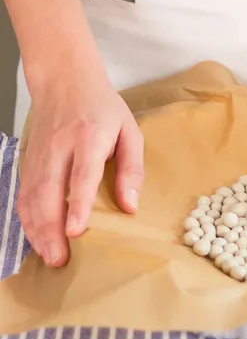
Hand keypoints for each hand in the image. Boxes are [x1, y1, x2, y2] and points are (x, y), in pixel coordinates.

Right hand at [17, 59, 143, 266]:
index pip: (81, 175)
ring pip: (32, 196)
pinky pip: (24, 193)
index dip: (77, 204)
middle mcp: (59, 147)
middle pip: (49, 191)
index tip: (76, 231)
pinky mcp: (29, 160)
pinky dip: (26, 217)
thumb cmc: (103, 107)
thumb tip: (130, 206)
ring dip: (37, 229)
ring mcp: (39, 154)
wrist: (64, 79)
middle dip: (52, 228)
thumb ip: (131, 169)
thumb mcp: (130, 132)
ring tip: (48, 256)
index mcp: (88, 137)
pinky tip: (34, 237)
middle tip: (60, 259)